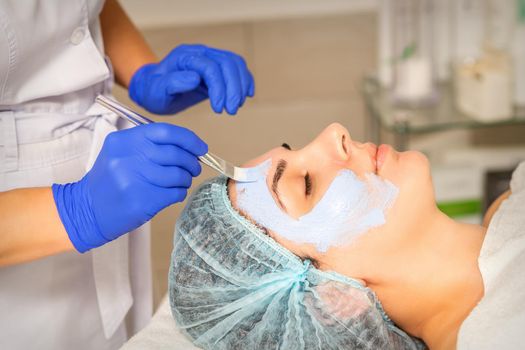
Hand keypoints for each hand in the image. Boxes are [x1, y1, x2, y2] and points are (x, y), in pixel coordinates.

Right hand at [52, 123, 206, 251]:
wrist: (87, 210)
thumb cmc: (109, 179)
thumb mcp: (120, 152)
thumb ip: (148, 144)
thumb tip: (188, 146)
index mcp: (123, 141)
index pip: (165, 132)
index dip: (189, 139)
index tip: (201, 147)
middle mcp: (128, 158)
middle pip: (175, 154)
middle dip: (192, 161)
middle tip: (194, 167)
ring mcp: (135, 180)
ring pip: (178, 175)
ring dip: (186, 179)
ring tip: (181, 181)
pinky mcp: (142, 201)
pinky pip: (175, 193)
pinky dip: (180, 192)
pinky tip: (172, 193)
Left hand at [129, 44, 254, 114]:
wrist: (153, 88)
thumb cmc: (154, 91)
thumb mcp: (156, 91)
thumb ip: (173, 83)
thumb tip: (195, 78)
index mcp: (184, 57)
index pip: (210, 67)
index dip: (219, 87)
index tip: (219, 108)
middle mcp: (199, 54)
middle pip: (226, 63)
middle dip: (233, 88)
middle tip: (231, 110)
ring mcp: (209, 58)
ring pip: (235, 63)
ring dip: (240, 85)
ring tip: (236, 106)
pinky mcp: (217, 67)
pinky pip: (236, 67)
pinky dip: (244, 80)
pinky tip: (246, 94)